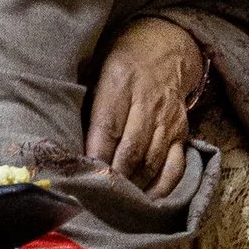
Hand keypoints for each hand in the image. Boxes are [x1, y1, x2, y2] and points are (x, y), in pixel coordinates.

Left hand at [85, 18, 206, 197]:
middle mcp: (147, 103)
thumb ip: (87, 103)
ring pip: (151, 162)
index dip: (96, 156)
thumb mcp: (99, 69)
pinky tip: (148, 200)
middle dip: (113, 178)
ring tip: (116, 202)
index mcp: (120, 83)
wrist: (168, 46)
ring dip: (133, 186)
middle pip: (130, 151)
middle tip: (97, 197)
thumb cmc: (123, 61)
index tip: (83, 177)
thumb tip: (68, 143)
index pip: (107, 128)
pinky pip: (175, 165)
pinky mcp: (181, 132)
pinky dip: (162, 186)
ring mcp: (167, 120)